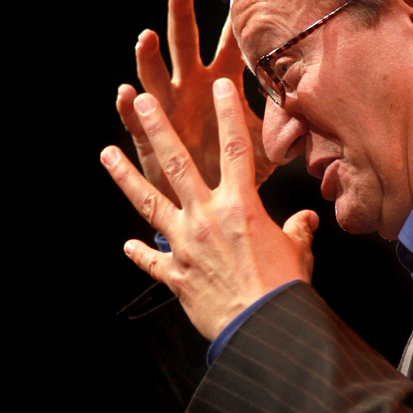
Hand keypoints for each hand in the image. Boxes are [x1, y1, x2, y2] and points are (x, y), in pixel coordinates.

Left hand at [102, 80, 317, 340]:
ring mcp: (185, 245)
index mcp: (241, 208)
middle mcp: (207, 218)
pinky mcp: (175, 274)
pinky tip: (128, 245)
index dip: (228, 115)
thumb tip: (306, 221)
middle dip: (158, 130)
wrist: (262, 326)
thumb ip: (296, 231)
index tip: (218, 86)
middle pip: (178, 165)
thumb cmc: (284, 287)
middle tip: (143, 102)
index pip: (235, 150)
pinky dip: (140, 253)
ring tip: (105, 154)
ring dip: (125, 177)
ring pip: (149, 203)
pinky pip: (152, 261)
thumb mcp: (297, 251)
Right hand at [116, 0, 274, 201]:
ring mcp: (167, 108)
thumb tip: (320, 118)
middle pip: (185, 46)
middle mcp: (192, 88)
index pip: (230, 48)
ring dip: (148, 58)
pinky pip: (134, 120)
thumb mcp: (268, 147)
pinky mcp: (147, 136)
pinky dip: (128, 108)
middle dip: (180, 17)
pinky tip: (127, 94)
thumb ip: (289, 130)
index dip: (235, 25)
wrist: (211, 203)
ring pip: (154, 76)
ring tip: (147, 38)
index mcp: (222, 84)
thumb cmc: (239, 168)